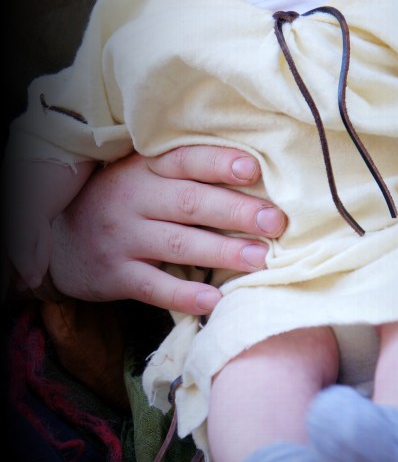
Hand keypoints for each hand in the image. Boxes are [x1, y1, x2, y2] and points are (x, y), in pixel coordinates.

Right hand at [48, 146, 285, 314]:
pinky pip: (154, 287)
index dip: (218, 163)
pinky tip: (215, 300)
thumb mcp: (143, 176)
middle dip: (236, 211)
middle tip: (275, 221)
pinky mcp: (116, 275)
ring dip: (223, 251)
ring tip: (261, 259)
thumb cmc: (123, 201)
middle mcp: (133, 199)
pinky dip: (185, 295)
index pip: (184, 160)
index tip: (253, 169)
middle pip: (190, 202)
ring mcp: (123, 238)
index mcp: (145, 169)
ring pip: (179, 244)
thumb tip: (254, 173)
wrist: (59, 238)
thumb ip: (185, 173)